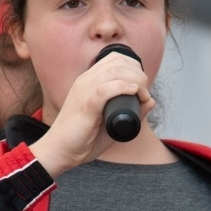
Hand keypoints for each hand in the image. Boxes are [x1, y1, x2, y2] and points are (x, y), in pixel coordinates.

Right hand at [29, 51, 153, 177]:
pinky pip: (105, 89)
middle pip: (117, 62)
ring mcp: (84, 92)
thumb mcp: (112, 122)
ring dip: (134, 79)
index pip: (114, 59)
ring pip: (113, 72)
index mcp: (88, 81)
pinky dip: (122, 88)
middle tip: (144, 92)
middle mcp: (85, 82)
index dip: (133, 66)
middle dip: (138, 73)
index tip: (142, 85)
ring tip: (142, 94)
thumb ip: (131, 111)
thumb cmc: (83, 139)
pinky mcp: (85, 105)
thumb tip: (151, 100)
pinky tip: (133, 92)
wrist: (59, 151)